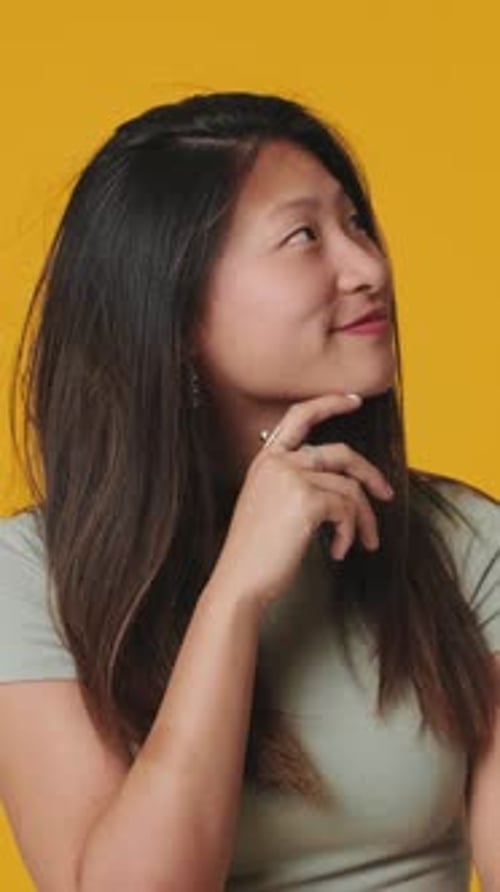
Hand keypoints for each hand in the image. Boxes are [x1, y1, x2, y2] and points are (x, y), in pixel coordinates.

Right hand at [210, 393, 393, 610]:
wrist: (240, 580)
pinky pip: (347, 509)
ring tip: (360, 543)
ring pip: (350, 487)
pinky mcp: (307, 500)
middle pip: (341, 453)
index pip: (299, 416)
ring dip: (363, 519)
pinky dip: (350, 533)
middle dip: (371, 474)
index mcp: (266, 460)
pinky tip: (337, 551)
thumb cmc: (256, 553)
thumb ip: (295, 484)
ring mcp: (291, 478)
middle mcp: (278, 462)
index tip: (354, 399)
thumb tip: (345, 484)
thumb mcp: (269, 506)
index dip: (329, 403)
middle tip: (386, 495)